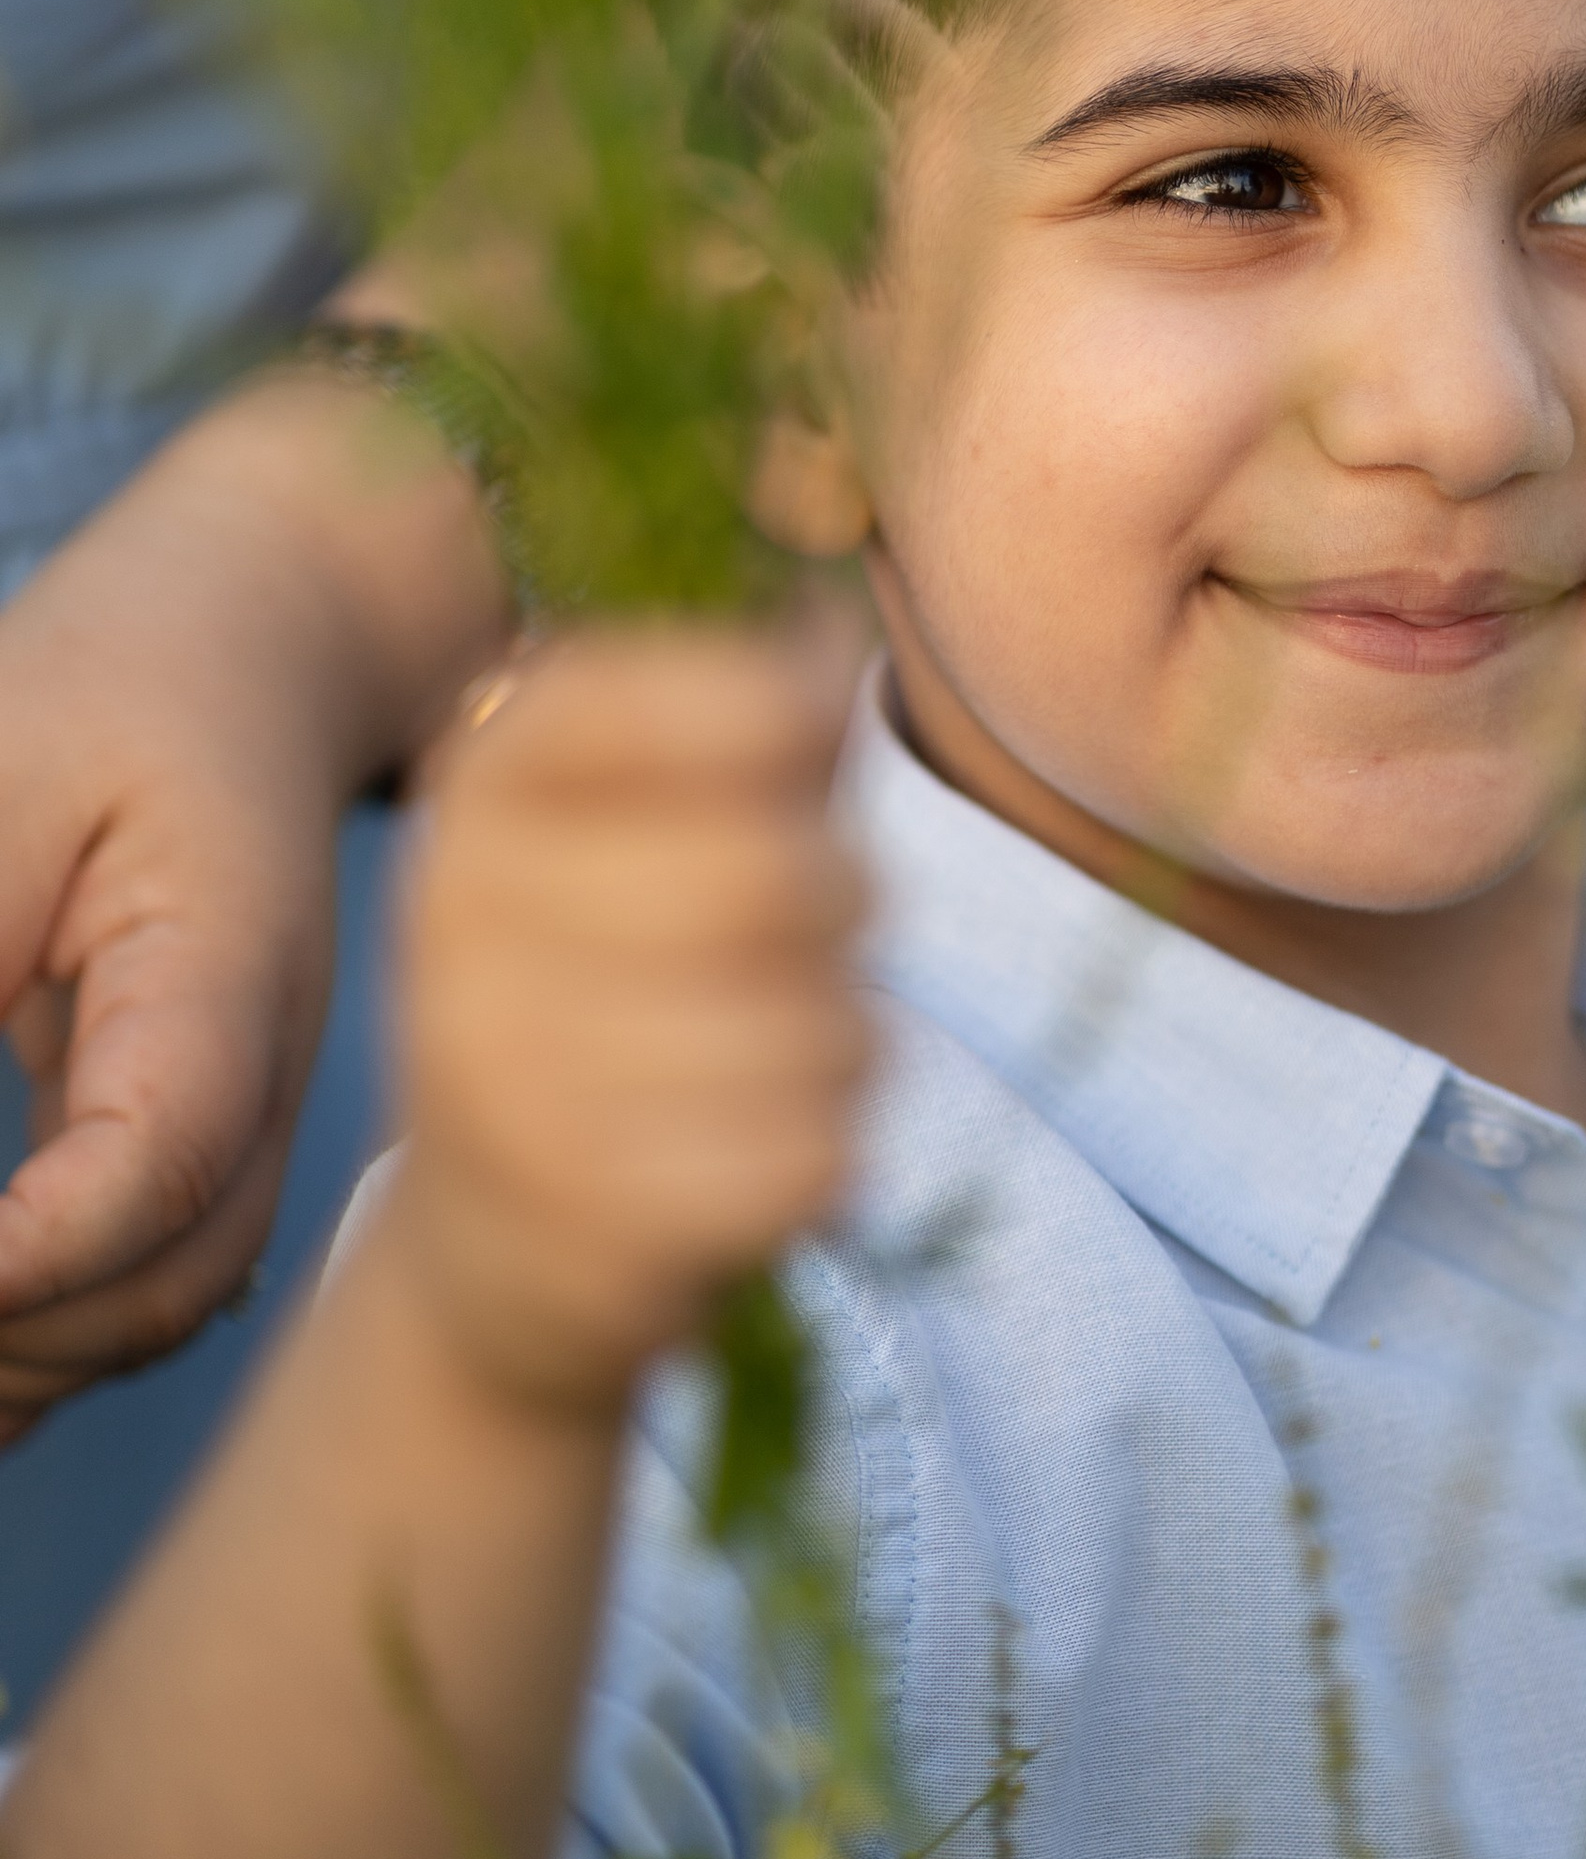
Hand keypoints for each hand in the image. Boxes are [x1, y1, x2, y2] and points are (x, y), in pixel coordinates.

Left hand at [0, 377, 509, 1435]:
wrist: (247, 650)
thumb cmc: (112, 689)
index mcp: (227, 965)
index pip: (163, 1155)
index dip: (35, 1252)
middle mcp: (264, 1068)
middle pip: (177, 1271)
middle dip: (19, 1335)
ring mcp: (248, 1110)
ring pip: (168, 1298)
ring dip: (30, 1354)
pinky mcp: (202, 1131)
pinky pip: (145, 1277)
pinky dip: (46, 1338)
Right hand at [387, 612, 870, 1419]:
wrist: (489, 1240)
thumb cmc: (614, 973)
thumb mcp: (652, 810)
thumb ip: (761, 704)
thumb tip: (841, 617)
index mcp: (490, 769)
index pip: (732, 699)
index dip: (805, 726)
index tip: (797, 763)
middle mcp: (465, 912)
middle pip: (788, 875)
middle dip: (846, 905)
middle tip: (811, 933)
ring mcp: (503, 1075)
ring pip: (824, 1028)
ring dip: (846, 1042)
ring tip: (774, 1050)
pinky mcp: (577, 1222)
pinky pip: (815, 1157)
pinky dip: (827, 1155)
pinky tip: (757, 1150)